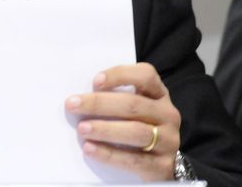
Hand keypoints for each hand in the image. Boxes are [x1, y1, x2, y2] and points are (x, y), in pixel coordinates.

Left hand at [64, 63, 180, 181]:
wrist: (162, 163)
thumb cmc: (139, 126)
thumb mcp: (134, 108)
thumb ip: (115, 98)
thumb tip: (80, 98)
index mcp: (159, 94)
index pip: (145, 76)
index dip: (120, 75)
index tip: (95, 82)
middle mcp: (167, 114)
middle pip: (133, 104)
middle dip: (99, 103)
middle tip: (72, 105)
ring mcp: (168, 140)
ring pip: (135, 132)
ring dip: (105, 129)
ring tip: (82, 129)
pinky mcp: (163, 166)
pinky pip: (134, 160)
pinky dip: (109, 154)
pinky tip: (90, 149)